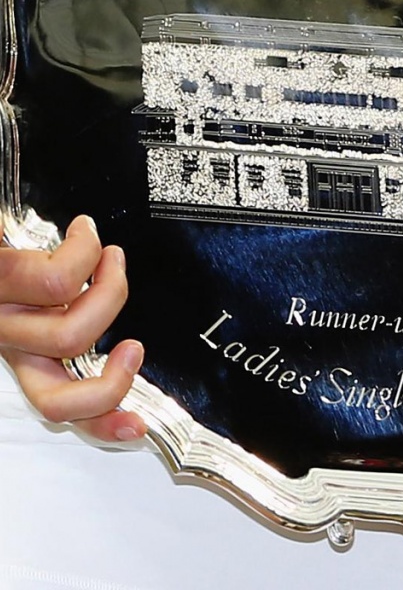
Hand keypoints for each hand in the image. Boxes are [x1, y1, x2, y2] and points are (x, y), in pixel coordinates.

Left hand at [0, 215, 144, 442]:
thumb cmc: (5, 243)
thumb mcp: (30, 282)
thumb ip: (66, 300)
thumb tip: (114, 302)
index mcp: (16, 342)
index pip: (52, 402)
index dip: (98, 422)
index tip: (136, 427)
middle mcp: (5, 339)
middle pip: (57, 396)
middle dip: (112, 381)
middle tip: (133, 347)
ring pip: (71, 336)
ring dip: (110, 289)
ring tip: (108, 255)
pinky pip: (59, 281)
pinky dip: (88, 250)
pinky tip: (82, 230)